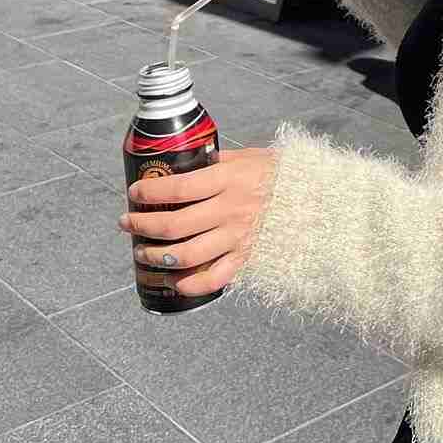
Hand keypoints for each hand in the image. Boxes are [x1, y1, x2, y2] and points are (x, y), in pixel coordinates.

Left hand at [118, 148, 274, 297]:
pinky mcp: (247, 256)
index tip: (134, 193)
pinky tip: (174, 281)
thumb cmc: (277, 173)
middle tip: (127, 223)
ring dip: (158, 256)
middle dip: (143, 226)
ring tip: (142, 252)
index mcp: (230, 180)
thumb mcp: (247, 157)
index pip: (179, 189)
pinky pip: (215, 278)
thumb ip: (216, 162)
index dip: (150, 193)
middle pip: (176, 225)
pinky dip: (191, 284)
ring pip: (188, 255)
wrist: (315, 197)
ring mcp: (239, 236)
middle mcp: (232, 209)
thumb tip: (182, 164)